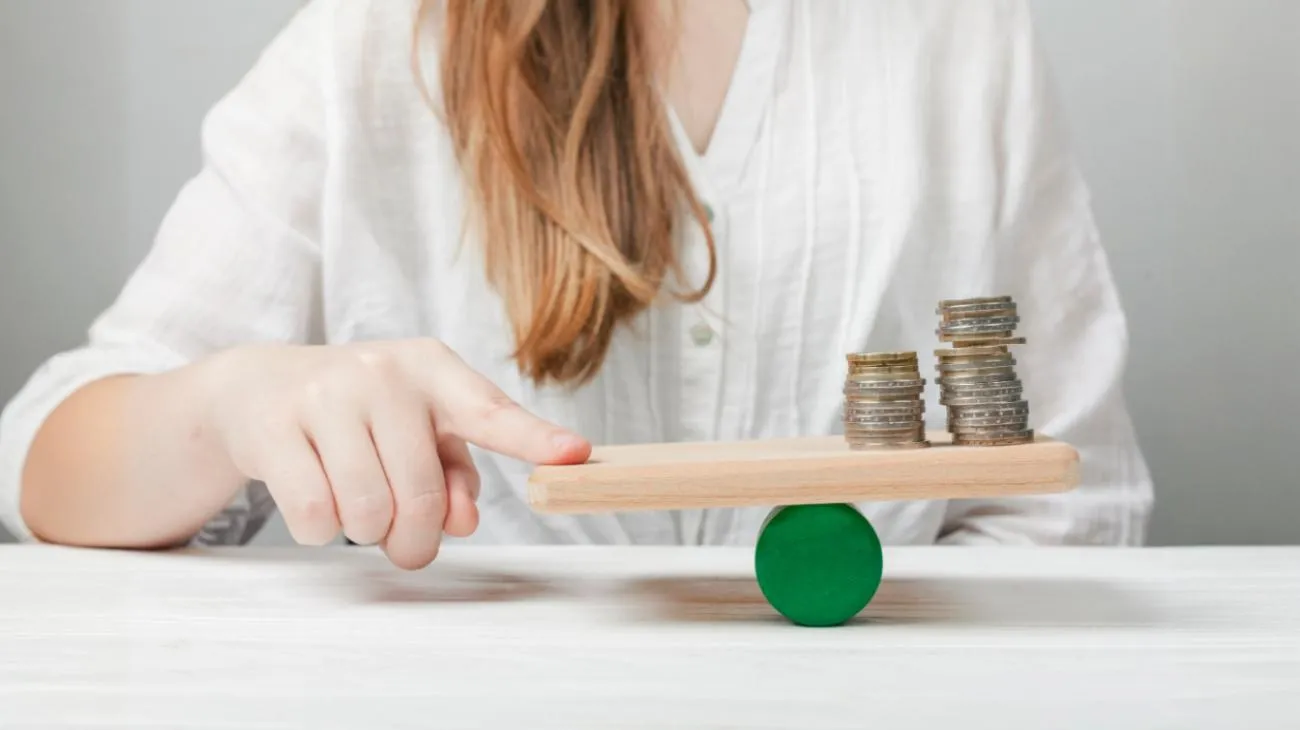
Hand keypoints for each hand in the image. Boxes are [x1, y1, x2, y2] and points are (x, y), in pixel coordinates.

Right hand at [199, 340, 590, 568]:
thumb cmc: (362, 415)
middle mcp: (383, 372)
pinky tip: (316, 497)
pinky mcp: (274, 426)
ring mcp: (325, 394)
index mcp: (432, 368)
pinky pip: (315, 515)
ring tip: (356, 504)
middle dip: (414, 537)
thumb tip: (464, 521)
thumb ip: (454, 472)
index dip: (534, 439)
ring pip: (366, 511)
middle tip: (405, 541)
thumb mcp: (417, 428)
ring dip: (365, 532)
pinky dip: (321, 529)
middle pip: (420, 494)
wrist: (260, 387)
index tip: (575, 455)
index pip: (490, 411)